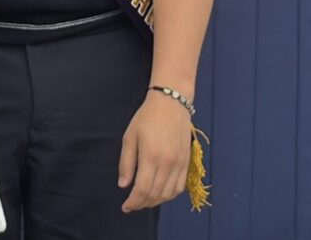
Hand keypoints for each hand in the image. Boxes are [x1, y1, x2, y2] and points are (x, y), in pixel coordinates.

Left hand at [118, 92, 191, 211]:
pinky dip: (169, 195)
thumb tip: (123, 185)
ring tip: (143, 200)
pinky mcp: (186, 162)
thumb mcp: (130, 137)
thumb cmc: (146, 118)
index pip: (142, 189)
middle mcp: (168, 163)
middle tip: (132, 205)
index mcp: (151, 156)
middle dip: (142, 204)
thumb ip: (126, 163)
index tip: (125, 206)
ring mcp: (180, 164)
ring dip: (155, 202)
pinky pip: (179, 187)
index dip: (133, 202)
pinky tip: (159, 194)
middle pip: (155, 194)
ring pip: (168, 194)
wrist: (171, 103)